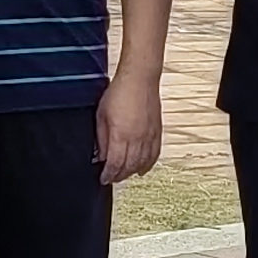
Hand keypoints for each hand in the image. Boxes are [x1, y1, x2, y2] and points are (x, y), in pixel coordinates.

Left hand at [96, 68, 163, 186]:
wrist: (140, 79)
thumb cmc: (119, 92)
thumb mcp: (101, 115)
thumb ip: (101, 138)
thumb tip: (101, 155)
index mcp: (120, 135)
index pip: (115, 164)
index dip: (108, 175)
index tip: (103, 178)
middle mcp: (137, 139)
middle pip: (129, 167)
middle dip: (119, 176)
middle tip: (112, 178)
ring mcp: (149, 137)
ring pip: (142, 163)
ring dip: (132, 172)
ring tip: (124, 174)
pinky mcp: (157, 132)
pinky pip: (154, 155)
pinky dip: (148, 165)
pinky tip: (142, 168)